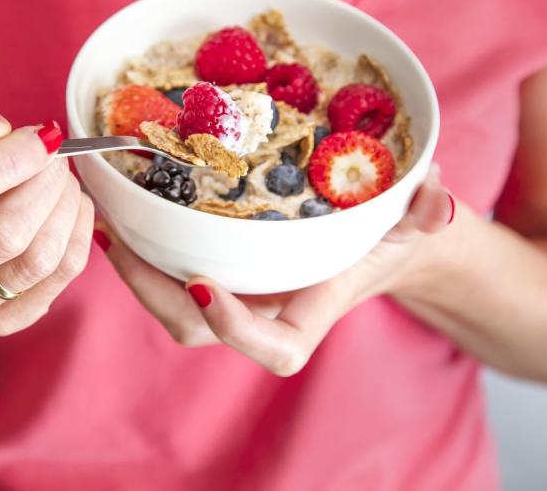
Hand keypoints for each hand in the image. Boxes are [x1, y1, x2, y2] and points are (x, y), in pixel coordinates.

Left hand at [98, 167, 452, 374]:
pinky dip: (143, 250)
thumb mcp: (411, 222)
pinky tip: (119, 212)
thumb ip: (427, 216)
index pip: (270, 346)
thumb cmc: (389, 236)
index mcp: (308, 313)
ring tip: (107, 225)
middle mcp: (263, 313)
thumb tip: (439, 200)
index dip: (233, 325)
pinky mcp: (217, 272)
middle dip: (153, 293)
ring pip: (172, 306)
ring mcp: (235, 296)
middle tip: (121, 244)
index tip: (202, 282)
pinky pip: (170, 274)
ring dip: (136, 272)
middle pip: (196, 328)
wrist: (370, 238)